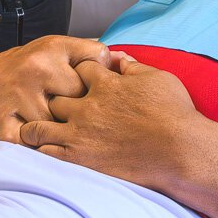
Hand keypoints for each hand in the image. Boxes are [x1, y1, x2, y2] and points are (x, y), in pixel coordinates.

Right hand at [0, 35, 115, 142]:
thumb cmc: (38, 62)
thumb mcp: (65, 48)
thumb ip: (94, 52)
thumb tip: (120, 62)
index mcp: (51, 53)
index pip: (85, 82)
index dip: (94, 96)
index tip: (95, 103)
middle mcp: (33, 73)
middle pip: (70, 108)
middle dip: (79, 119)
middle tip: (85, 125)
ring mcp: (16, 98)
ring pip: (50, 128)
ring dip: (60, 137)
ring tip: (69, 139)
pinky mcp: (2, 120)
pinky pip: (24, 142)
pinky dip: (35, 148)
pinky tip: (45, 147)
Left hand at [19, 55, 217, 189]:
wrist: (180, 151)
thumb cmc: (174, 113)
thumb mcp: (157, 78)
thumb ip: (132, 66)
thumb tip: (117, 57)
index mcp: (106, 84)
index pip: (79, 68)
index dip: (79, 70)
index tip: (81, 77)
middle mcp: (87, 107)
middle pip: (54, 96)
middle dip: (55, 97)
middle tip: (58, 104)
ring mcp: (79, 135)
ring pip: (39, 127)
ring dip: (37, 125)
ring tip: (38, 128)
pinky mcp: (79, 160)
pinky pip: (44, 154)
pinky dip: (38, 151)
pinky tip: (40, 150)